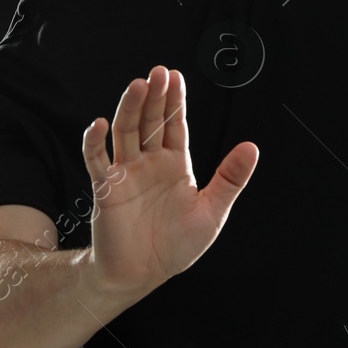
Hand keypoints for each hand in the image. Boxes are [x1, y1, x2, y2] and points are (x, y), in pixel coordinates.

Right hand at [80, 66, 257, 296]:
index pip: (175, 124)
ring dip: (129, 108)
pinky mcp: (106, 189)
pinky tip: (99, 124)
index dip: (175, 101)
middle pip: (150, 121)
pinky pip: (97, 161)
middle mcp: (149, 162)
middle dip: (155, 97)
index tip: (176, 76)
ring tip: (138, 85)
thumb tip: (253, 146)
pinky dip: (94, 142)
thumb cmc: (177, 245)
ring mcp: (126, 173)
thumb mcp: (212, 212)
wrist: (141, 275)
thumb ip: (230, 179)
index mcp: (175, 164)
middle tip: (159, 72)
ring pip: (125, 132)